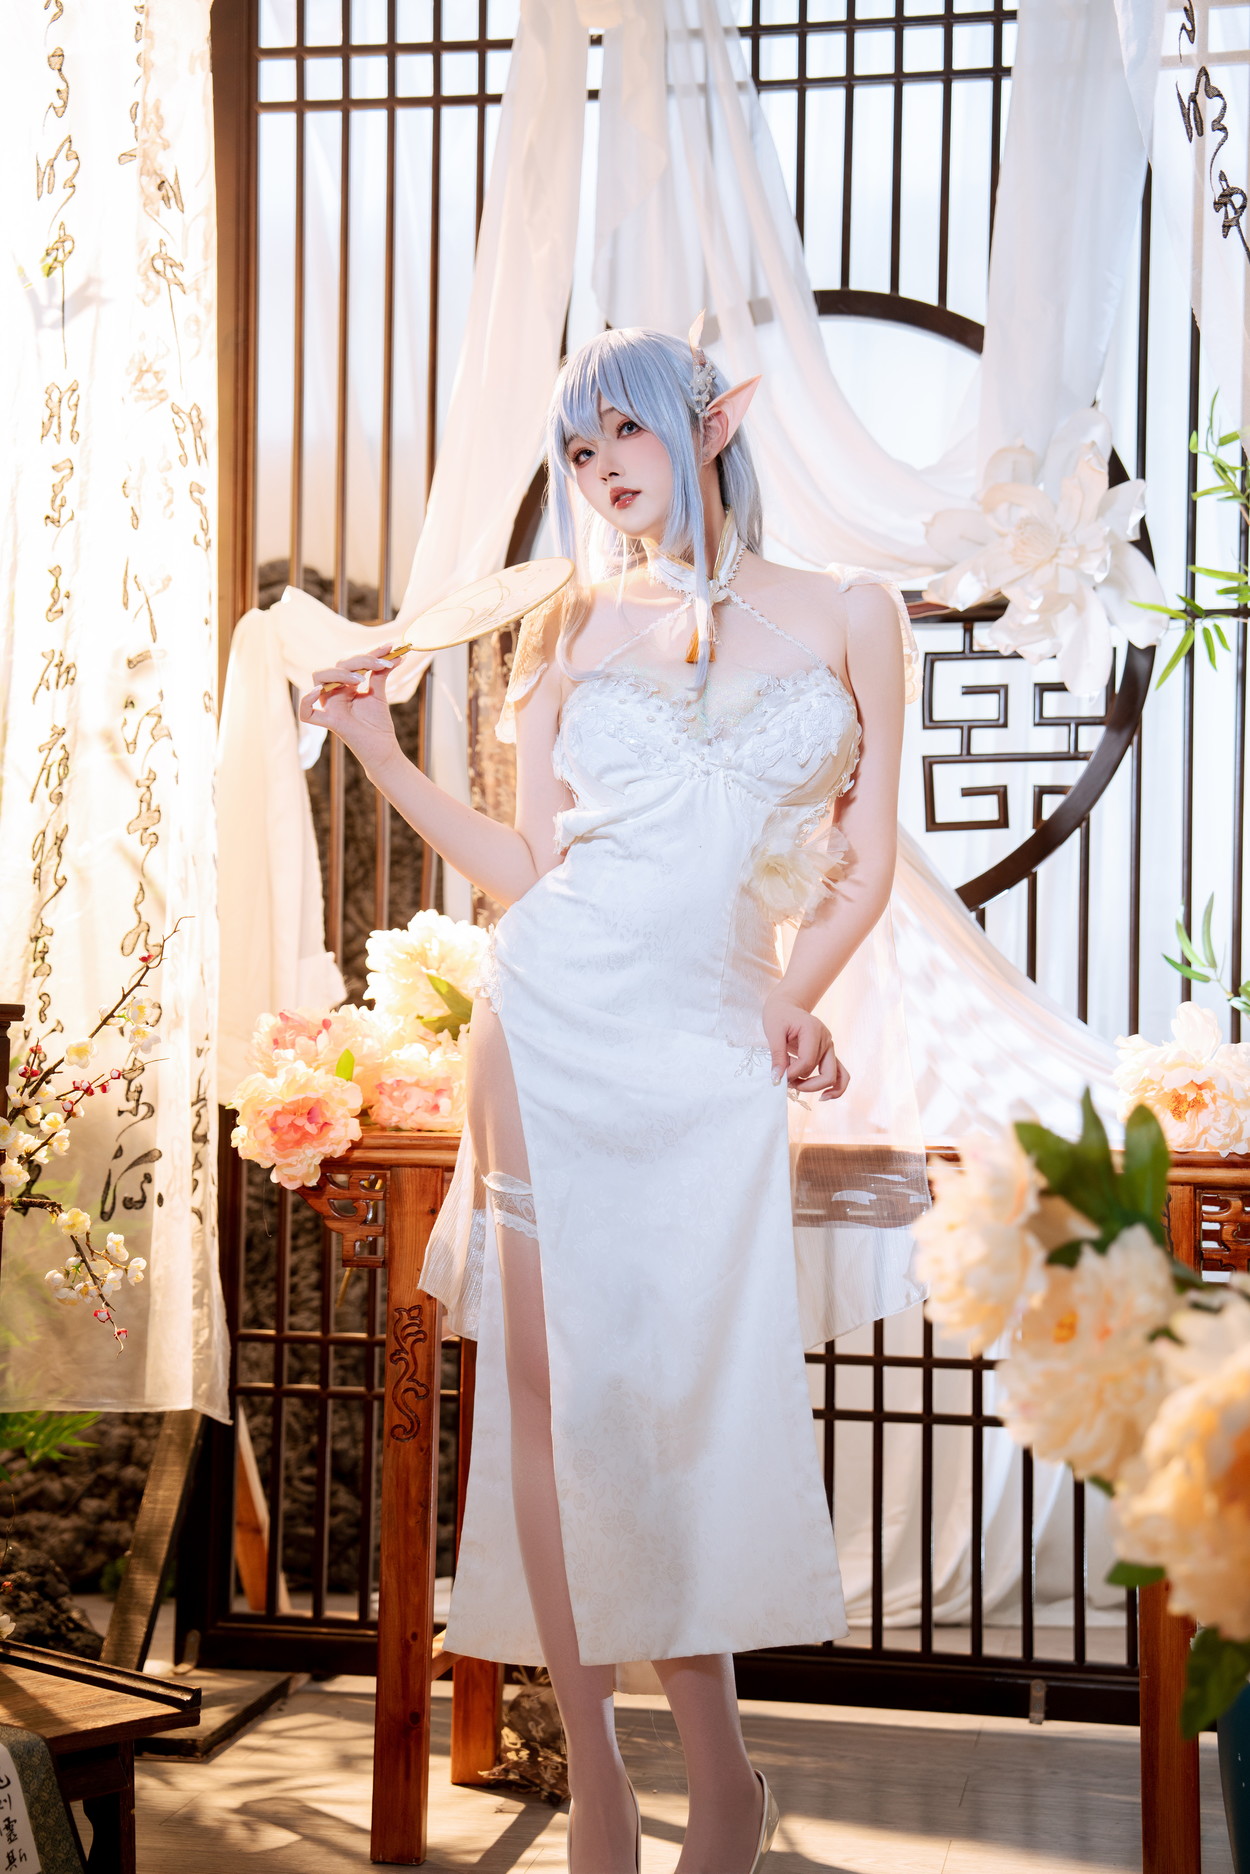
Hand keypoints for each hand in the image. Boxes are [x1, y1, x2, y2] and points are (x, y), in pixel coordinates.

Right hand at [298, 647, 402, 772]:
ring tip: (362, 679)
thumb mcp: (378, 694)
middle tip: (380, 665)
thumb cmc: (378, 724)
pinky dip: (307, 700)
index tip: (389, 648)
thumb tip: (396, 655)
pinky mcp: (330, 722)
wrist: (383, 749)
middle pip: (335, 667)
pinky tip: (319, 691)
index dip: (369, 653)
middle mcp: (333, 694)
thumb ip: (380, 674)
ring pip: (319, 680)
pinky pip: (307, 712)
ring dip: (340, 674)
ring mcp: (330, 707)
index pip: (350, 663)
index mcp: (344, 686)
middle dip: (358, 661)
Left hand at [762, 994, 849, 1100]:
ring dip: (814, 1087)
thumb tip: (777, 1079)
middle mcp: (827, 1040)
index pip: (807, 1062)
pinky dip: (836, 1088)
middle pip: (826, 1074)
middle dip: (805, 1084)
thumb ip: (777, 1056)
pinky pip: (840, 1074)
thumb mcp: (773, 1031)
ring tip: (797, 1087)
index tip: (778, 1075)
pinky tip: (824, 1097)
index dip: (792, 1074)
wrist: (787, 1005)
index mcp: (814, 1031)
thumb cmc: (778, 1015)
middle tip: (785, 1082)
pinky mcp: (829, 1054)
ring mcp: (830, 1047)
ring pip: (833, 1077)